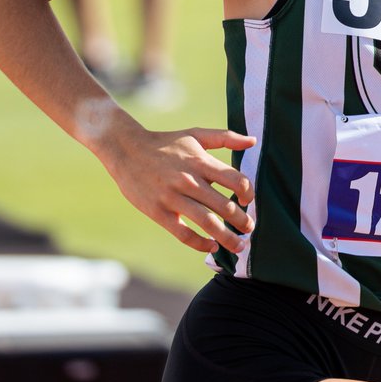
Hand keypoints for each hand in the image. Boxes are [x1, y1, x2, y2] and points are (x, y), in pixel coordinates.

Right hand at [101, 120, 256, 254]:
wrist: (127, 150)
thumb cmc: (166, 143)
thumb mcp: (195, 134)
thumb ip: (226, 137)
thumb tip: (253, 141)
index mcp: (201, 161)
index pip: (235, 180)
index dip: (248, 193)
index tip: (248, 201)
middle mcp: (189, 180)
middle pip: (225, 206)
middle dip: (242, 222)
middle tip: (250, 229)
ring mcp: (173, 197)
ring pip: (207, 223)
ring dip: (227, 238)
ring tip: (239, 246)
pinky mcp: (159, 212)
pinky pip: (184, 234)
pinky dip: (200, 243)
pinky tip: (211, 246)